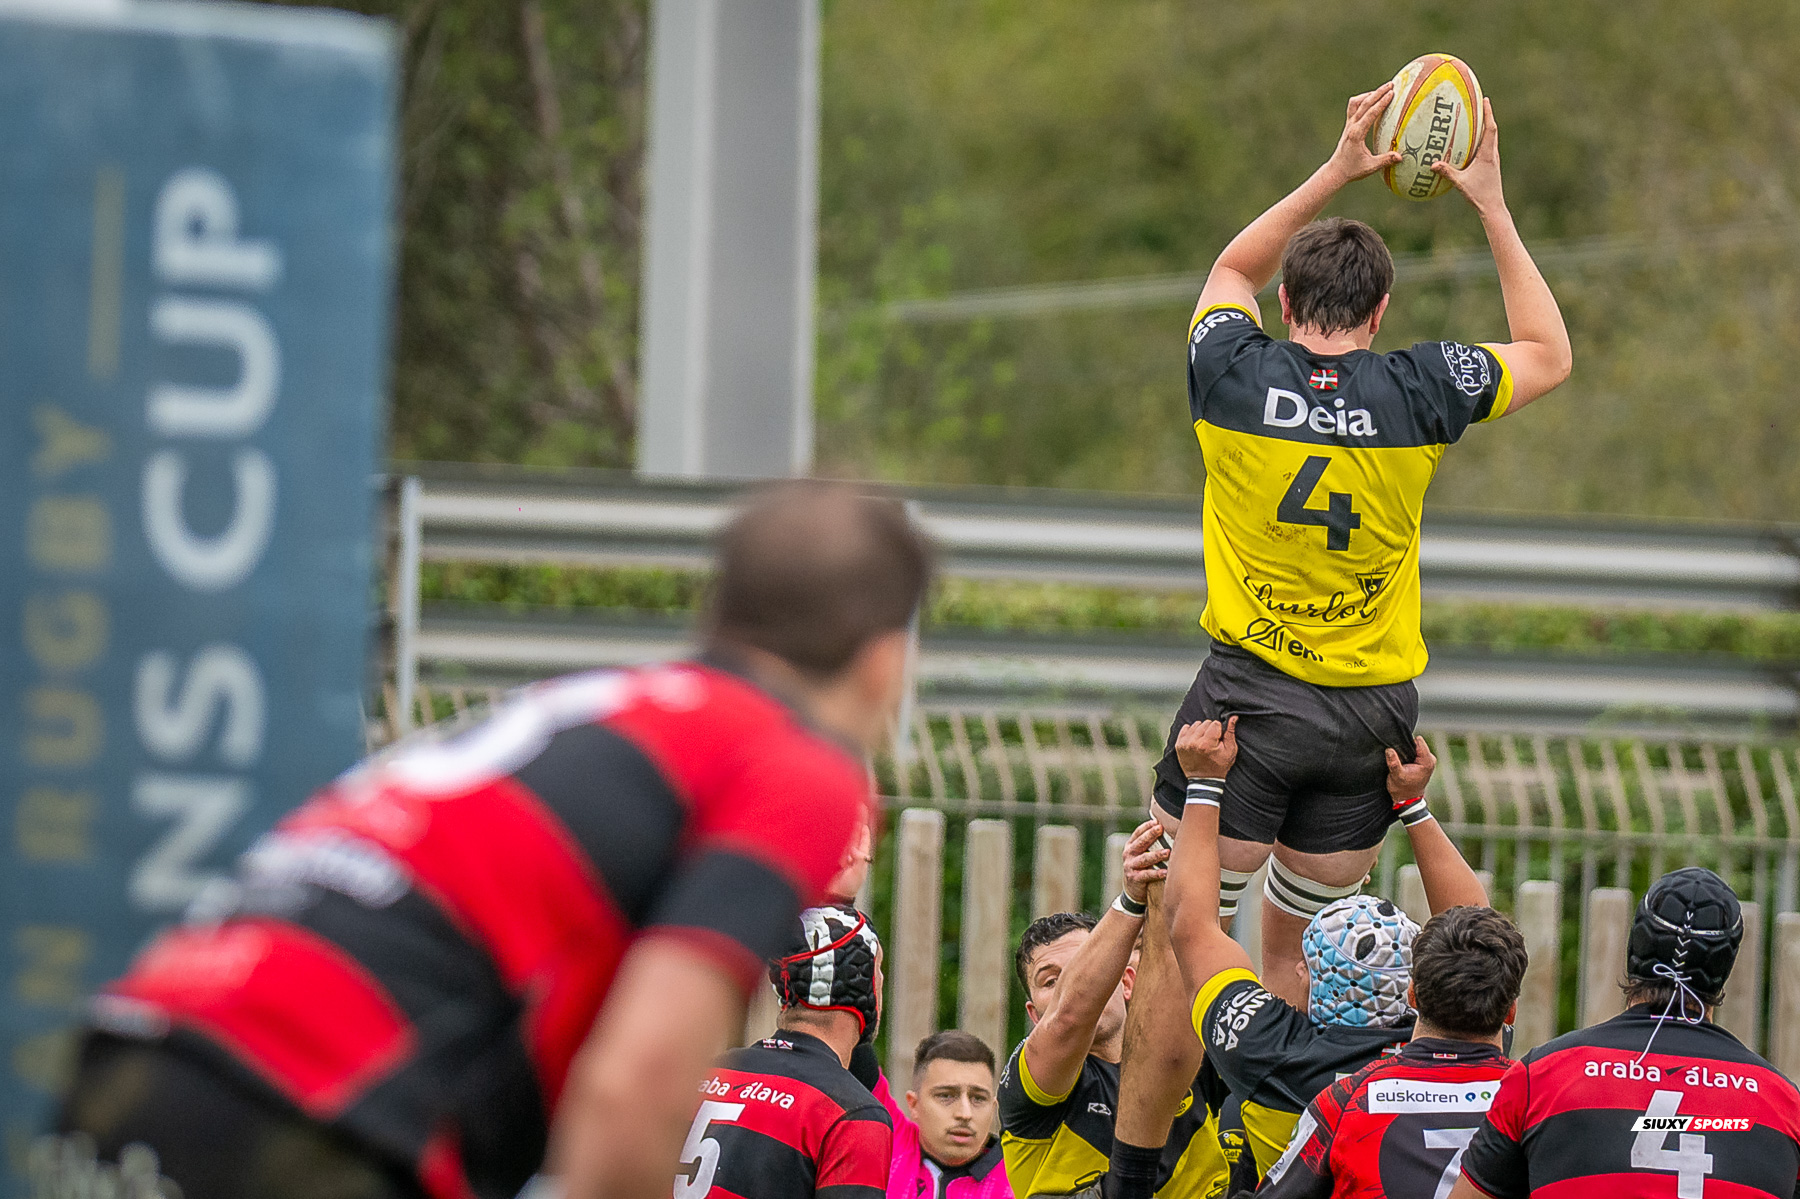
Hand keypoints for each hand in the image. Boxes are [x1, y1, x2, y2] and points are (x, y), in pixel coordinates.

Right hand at [826, 819, 872, 900]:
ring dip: (843, 826)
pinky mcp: (829, 858)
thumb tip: (856, 850)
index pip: (862, 840)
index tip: (864, 816)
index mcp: (859, 858)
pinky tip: (830, 826)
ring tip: (843, 812)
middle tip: (855, 808)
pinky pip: (832, 844)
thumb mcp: (857, 874)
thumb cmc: (847, 889)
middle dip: (854, 822)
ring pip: (842, 837)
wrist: (832, 898)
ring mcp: (839, 856)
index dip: (864, 829)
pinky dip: (832, 835)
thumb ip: (859, 861)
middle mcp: (849, 855)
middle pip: (852, 834)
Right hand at [1122, 820, 1169, 903]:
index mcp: (1130, 846)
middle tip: (1160, 828)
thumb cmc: (1141, 867)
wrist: (1132, 890)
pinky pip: (1147, 875)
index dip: (1146, 826)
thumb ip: (1149, 843)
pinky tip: (1166, 872)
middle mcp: (1128, 854)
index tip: (1157, 821)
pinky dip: (1157, 873)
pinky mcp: (1135, 878)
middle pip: (1140, 843)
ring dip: (1156, 855)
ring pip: (1144, 859)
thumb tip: (1165, 826)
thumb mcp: (1141, 853)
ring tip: (1168, 852)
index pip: (1138, 833)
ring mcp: (1130, 866)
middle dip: (1150, 835)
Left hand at [1174, 716, 1237, 779]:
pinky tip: (1196, 741)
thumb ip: (1231, 733)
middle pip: (1205, 723)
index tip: (1218, 740)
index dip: (1219, 731)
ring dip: (1201, 731)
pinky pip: (1185, 728)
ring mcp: (1185, 743)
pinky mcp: (1178, 745)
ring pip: (1195, 725)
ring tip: (1204, 742)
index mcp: (1207, 744)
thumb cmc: (1219, 766)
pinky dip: (1191, 732)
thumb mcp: (1230, 751)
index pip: (1215, 723)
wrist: (1204, 780)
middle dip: (1210, 730)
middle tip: (1211, 743)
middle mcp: (1194, 742)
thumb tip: (1233, 717)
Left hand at [1325, 83, 1403, 184]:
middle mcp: (1351, 126)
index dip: (1381, 103)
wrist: (1335, 171)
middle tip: (1391, 84)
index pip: (1370, 114)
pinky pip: (1354, 108)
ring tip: (1382, 90)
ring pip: (1356, 103)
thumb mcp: (1370, 167)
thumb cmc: (1352, 170)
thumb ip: (1385, 160)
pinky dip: (1363, 100)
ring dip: (1368, 95)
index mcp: (1356, 134)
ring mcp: (1348, 125)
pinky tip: (1372, 101)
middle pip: (1363, 104)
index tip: (1391, 93)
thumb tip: (1400, 157)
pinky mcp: (1348, 125)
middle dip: (1378, 93)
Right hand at [1386, 735, 1436, 802]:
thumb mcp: (1396, 775)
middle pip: (1417, 744)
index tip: (1400, 751)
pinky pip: (1414, 752)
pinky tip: (1403, 763)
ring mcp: (1427, 761)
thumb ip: (1393, 762)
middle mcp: (1430, 760)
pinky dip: (1408, 756)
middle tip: (1400, 759)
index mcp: (1427, 761)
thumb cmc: (1403, 789)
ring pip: (1415, 747)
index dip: (1407, 743)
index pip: (1418, 741)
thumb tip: (1389, 750)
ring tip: (1401, 762)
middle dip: (1406, 748)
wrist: (1407, 799)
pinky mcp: (1423, 762)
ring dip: (1406, 752)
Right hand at [1431, 97, 1504, 216]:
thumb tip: (1432, 164)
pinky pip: (1486, 148)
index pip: (1490, 128)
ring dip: (1485, 127)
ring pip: (1491, 138)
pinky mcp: (1491, 166)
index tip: (1486, 100)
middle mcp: (1493, 154)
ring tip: (1476, 118)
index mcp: (1488, 154)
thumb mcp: (1460, 183)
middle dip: (1487, 116)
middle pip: (1492, 130)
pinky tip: (1472, 143)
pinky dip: (1481, 140)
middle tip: (1480, 103)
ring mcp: (1493, 160)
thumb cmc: (1479, 195)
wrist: (1493, 206)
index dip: (1488, 113)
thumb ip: (1447, 172)